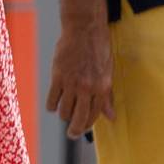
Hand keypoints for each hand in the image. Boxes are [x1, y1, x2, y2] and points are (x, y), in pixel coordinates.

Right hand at [46, 15, 113, 140]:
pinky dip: (52, 105)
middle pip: (78, 119)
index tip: (83, 128)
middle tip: (72, 134)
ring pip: (64, 111)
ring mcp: (71, 83)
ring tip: (64, 111)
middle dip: (74, 130)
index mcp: (102, 88)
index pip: (94, 115)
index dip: (87, 124)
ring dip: (64, 115)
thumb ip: (107, 96)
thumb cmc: (98, 49)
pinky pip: (52, 100)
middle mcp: (87, 88)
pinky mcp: (57, 76)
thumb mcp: (108, 72)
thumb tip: (111, 117)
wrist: (84, 29)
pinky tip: (54, 103)